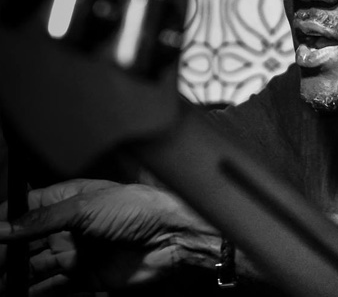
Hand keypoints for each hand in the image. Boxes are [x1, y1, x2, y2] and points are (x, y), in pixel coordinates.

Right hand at [0, 178, 219, 294]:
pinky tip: (18, 293)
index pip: (27, 208)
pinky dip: (34, 293)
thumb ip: (42, 218)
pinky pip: (53, 289)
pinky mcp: (87, 278)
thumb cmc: (135, 208)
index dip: (6, 219)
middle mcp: (70, 227)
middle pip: (27, 242)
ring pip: (35, 267)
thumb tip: (4, 227)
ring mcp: (78, 253)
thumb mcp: (85, 206)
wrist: (170, 236)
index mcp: (70, 201)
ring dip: (15, 276)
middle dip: (6, 253)